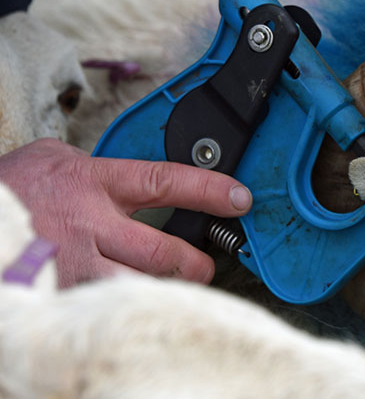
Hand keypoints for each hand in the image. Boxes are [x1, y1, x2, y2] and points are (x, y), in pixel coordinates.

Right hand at [0, 139, 252, 286]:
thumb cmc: (14, 186)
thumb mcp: (58, 159)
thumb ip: (103, 169)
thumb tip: (141, 180)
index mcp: (94, 182)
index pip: (165, 182)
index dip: (208, 191)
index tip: (239, 199)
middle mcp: (89, 225)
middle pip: (162, 252)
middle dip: (194, 264)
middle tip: (204, 266)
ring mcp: (73, 263)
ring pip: (137, 287)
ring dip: (162, 291)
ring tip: (173, 290)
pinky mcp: (58, 291)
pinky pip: (102, 306)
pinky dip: (120, 306)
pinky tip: (127, 304)